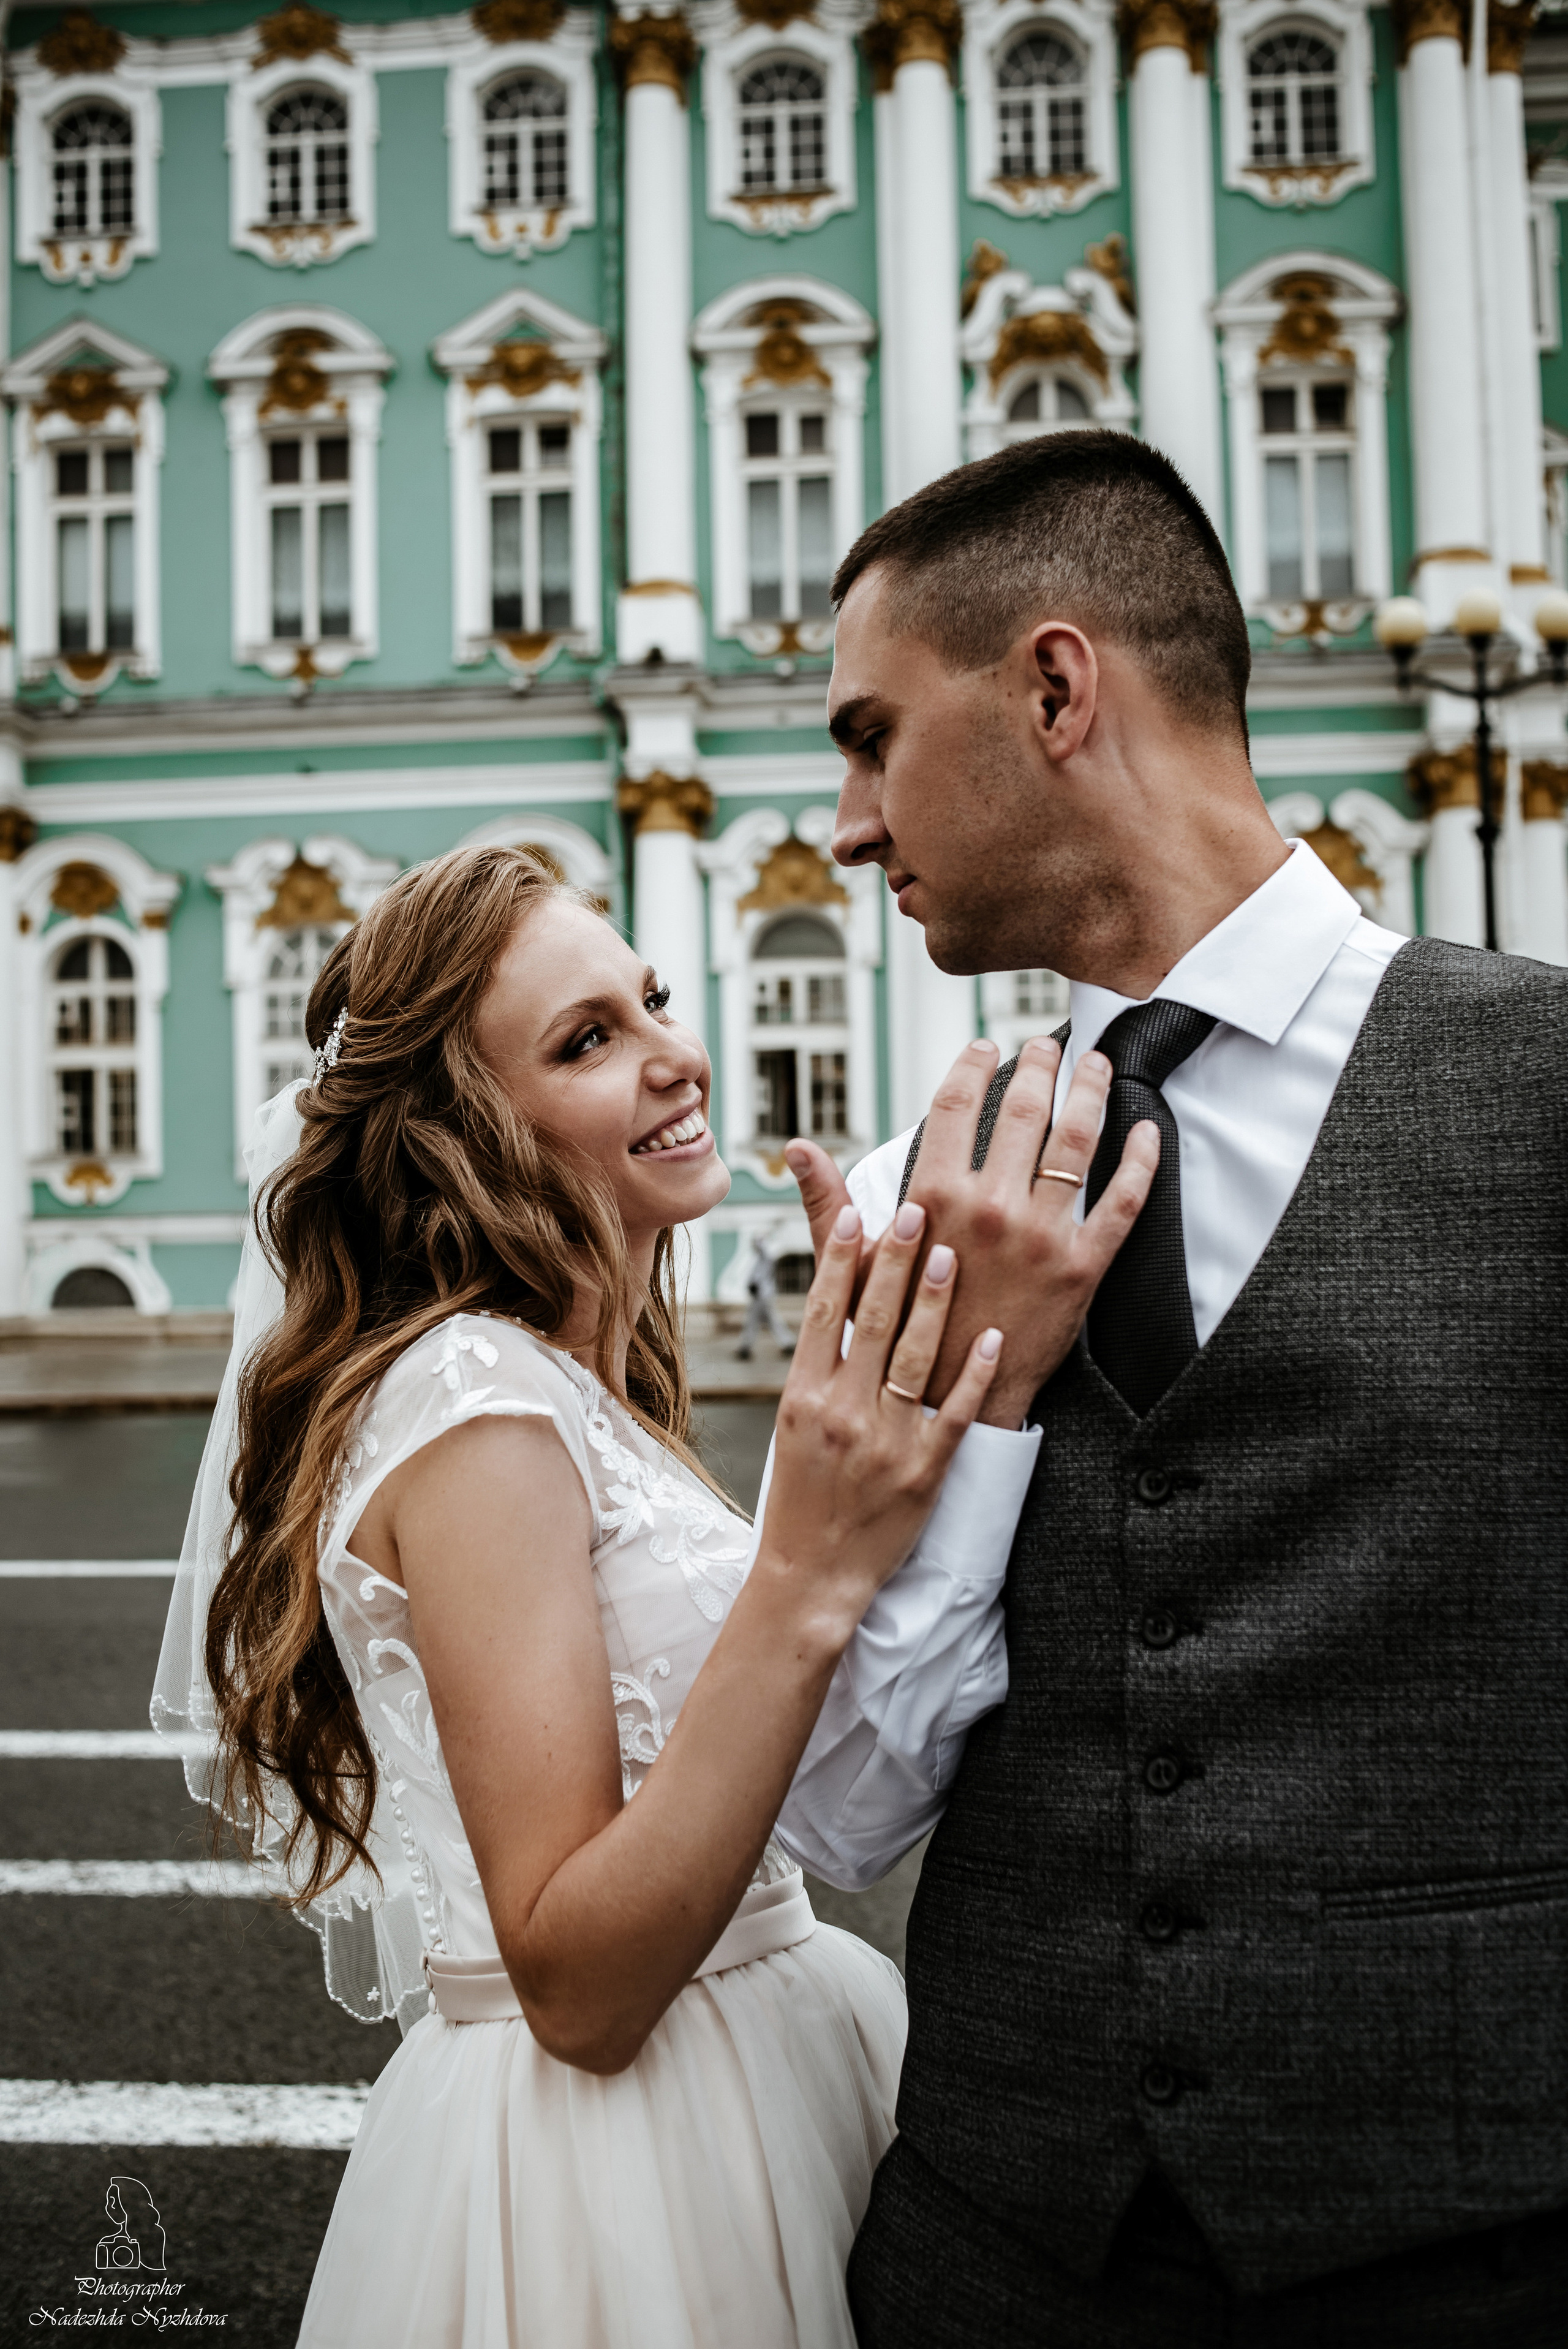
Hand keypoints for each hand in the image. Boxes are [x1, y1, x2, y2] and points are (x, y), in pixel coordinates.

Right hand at [756, 1197, 1002, 1642]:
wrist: (812, 1573)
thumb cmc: (802, 1494)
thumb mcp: (791, 1423)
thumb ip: (815, 1364)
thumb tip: (830, 1300)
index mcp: (803, 1396)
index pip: (822, 1312)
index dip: (841, 1259)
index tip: (857, 1214)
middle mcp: (841, 1412)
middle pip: (870, 1321)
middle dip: (893, 1262)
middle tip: (914, 1211)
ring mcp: (884, 1442)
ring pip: (913, 1358)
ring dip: (932, 1303)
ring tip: (949, 1255)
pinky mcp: (924, 1472)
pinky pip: (955, 1414)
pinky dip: (974, 1374)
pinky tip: (990, 1338)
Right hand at [787, 1037, 1158, 1428]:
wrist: (947, 1403)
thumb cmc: (897, 1334)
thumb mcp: (852, 1268)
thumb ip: (829, 1203)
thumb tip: (795, 1150)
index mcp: (935, 1201)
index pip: (956, 1106)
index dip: (972, 1067)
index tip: (985, 1049)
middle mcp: (990, 1209)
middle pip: (1025, 1110)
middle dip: (1039, 1066)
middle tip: (1046, 1047)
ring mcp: (1041, 1236)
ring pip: (1077, 1141)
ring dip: (1089, 1092)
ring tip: (1092, 1066)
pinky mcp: (1083, 1268)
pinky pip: (1124, 1201)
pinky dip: (1142, 1158)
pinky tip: (1147, 1129)